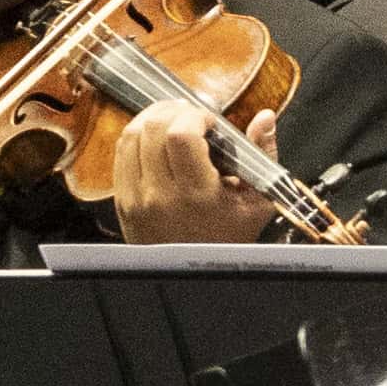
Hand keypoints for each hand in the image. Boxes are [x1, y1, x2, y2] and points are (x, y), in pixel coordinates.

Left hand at [108, 103, 282, 243]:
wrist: (192, 274)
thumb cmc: (229, 239)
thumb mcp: (258, 202)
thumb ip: (263, 155)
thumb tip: (265, 117)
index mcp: (197, 193)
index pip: (180, 136)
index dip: (194, 116)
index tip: (211, 121)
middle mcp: (159, 194)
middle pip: (152, 129)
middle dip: (174, 111)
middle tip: (193, 115)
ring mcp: (135, 197)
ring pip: (131, 136)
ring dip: (153, 118)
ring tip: (174, 120)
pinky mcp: (122, 199)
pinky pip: (121, 153)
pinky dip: (138, 136)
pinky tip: (157, 138)